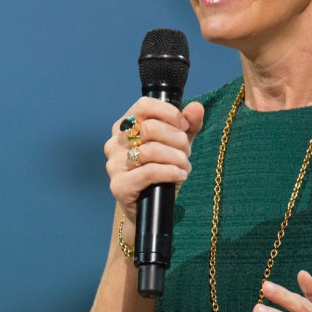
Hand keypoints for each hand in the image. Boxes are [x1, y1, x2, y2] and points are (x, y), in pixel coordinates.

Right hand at [103, 97, 203, 223]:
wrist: (149, 205)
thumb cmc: (161, 168)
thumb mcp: (177, 144)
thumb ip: (188, 125)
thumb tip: (196, 107)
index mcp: (125, 126)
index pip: (144, 105)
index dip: (169, 113)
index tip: (184, 126)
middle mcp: (115, 142)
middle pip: (150, 128)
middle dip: (177, 139)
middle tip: (186, 151)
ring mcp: (114, 164)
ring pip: (151, 151)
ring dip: (176, 158)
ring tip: (185, 166)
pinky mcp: (119, 185)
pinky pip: (150, 172)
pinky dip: (170, 172)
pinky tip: (180, 175)